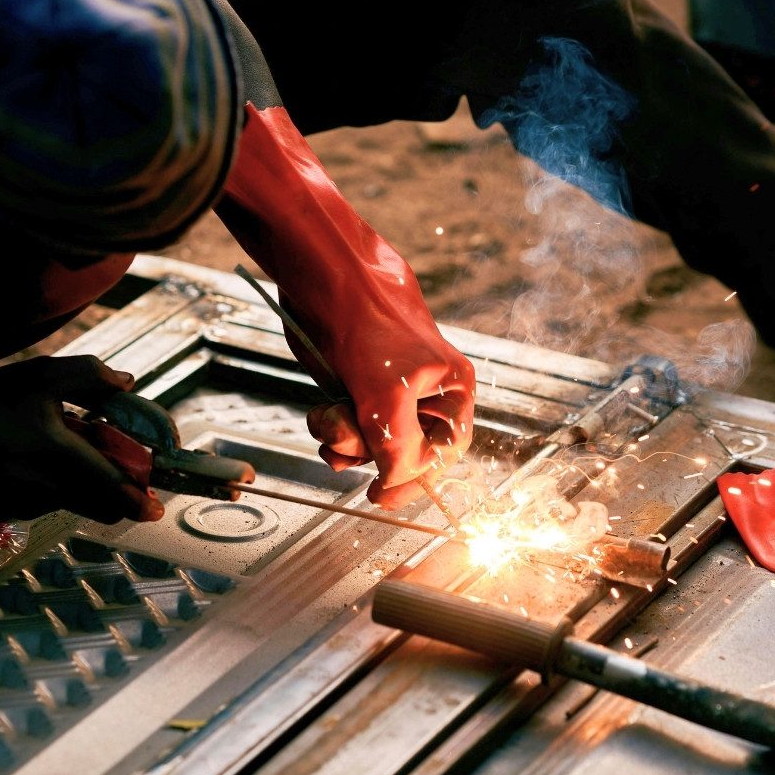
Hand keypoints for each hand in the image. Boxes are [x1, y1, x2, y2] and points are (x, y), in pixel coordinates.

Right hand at [0, 356, 163, 521]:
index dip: (138, 497)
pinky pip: (57, 504)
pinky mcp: (14, 507)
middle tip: (128, 472)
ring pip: (82, 506)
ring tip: (76, 452)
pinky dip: (68, 489)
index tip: (156, 506)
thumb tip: (128, 384)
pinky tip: (49, 462)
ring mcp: (27, 500)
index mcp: (56, 450)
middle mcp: (44, 484)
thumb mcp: (43, 373)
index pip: (110, 483)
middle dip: (123, 495)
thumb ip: (92, 375)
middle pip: (104, 508)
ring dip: (95, 489)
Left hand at [217, 103, 475, 508]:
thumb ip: (399, 447)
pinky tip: (322, 414)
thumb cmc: (366, 321)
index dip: (417, 478)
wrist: (323, 278)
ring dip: (344, 441)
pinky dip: (331, 430)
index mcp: (452, 388)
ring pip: (371, 442)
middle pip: (404, 451)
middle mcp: (424, 391)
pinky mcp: (355, 384)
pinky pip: (348, 427)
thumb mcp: (387, 394)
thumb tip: (397, 482)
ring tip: (329, 416)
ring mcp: (387, 389)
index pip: (446, 451)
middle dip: (370, 452)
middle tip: (347, 443)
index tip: (382, 496)